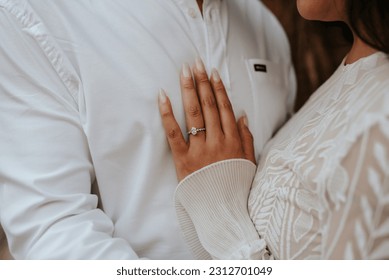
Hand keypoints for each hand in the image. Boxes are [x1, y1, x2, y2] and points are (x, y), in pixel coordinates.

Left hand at [158, 58, 255, 180]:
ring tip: (184, 71)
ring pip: (194, 114)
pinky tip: (163, 96)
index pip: (224, 108)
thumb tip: (241, 114)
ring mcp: (199, 149)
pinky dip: (167, 114)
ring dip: (188, 90)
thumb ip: (247, 137)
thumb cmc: (236, 186)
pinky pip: (173, 132)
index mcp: (233, 141)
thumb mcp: (249, 162)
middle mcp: (217, 141)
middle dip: (202, 81)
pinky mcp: (182, 159)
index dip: (218, 88)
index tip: (212, 72)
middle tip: (196, 63)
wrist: (223, 212)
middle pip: (209, 105)